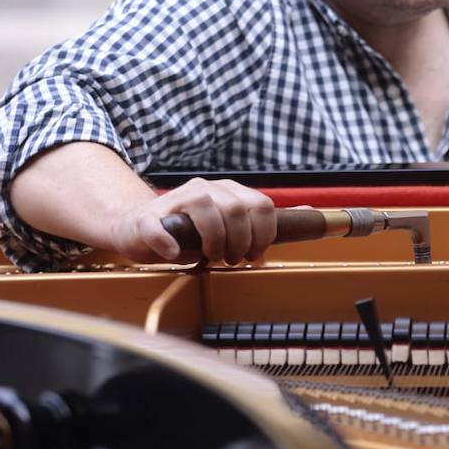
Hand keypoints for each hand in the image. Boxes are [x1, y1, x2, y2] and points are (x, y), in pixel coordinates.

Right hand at [107, 178, 275, 264]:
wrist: (139, 228)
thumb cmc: (190, 231)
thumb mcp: (231, 224)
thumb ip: (263, 220)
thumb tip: (309, 212)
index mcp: (227, 191)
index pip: (261, 204)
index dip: (264, 233)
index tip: (257, 253)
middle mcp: (204, 189)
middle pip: (236, 208)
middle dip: (242, 241)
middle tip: (234, 259)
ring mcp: (175, 200)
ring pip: (205, 209)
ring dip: (214, 242)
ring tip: (212, 257)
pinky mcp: (147, 218)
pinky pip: (159, 227)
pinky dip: (169, 243)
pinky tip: (175, 254)